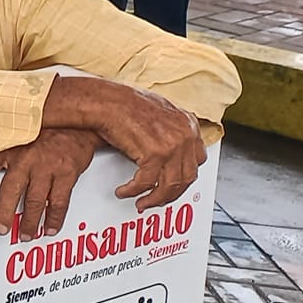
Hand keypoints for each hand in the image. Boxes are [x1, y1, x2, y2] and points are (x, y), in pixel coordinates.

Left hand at [0, 127, 100, 237]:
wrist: (77, 123)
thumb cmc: (43, 130)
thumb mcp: (13, 136)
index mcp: (10, 148)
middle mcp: (26, 158)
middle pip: (11, 189)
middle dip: (4, 212)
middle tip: (0, 227)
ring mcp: (47, 167)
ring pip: (35, 200)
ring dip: (30, 221)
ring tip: (26, 233)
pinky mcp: (66, 174)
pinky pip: (59, 202)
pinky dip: (54, 218)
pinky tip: (50, 228)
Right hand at [46, 77, 208, 211]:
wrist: (106, 101)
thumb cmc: (124, 103)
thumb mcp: (158, 112)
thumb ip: (170, 129)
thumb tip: (169, 146)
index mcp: (188, 124)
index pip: (197, 160)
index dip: (184, 176)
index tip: (172, 183)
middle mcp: (185, 135)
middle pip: (186, 177)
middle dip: (170, 194)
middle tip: (156, 199)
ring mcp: (172, 145)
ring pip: (170, 185)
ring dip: (154, 199)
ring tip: (141, 202)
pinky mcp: (154, 154)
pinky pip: (146, 183)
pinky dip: (133, 191)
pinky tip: (124, 191)